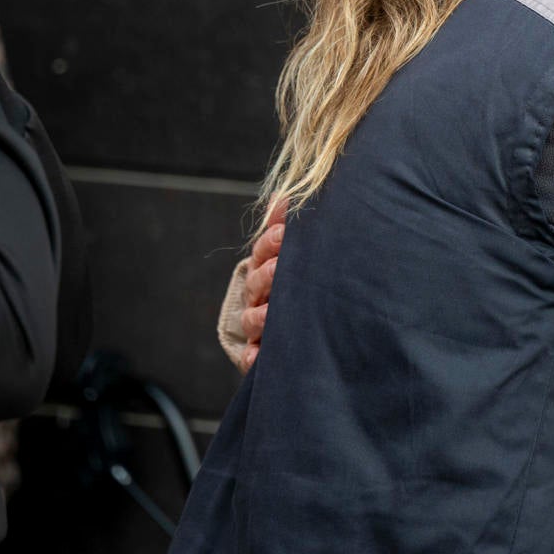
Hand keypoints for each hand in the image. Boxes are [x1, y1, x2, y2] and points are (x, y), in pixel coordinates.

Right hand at [237, 197, 285, 372]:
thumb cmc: (301, 277)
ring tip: (273, 313)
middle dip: (269, 275)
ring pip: (252, 318)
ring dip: (262, 315)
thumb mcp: (294, 249)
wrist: (302, 323)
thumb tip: (283, 197)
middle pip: (256, 281)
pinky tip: (259, 357)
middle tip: (281, 269)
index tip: (286, 233)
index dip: (272, 241)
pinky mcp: (260, 351)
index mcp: (267, 265)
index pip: (263, 250)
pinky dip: (253, 357)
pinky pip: (251, 356)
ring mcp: (257, 323)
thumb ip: (287, 224)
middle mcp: (258, 294)